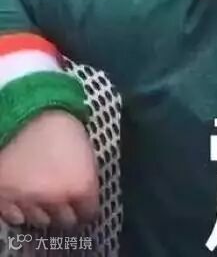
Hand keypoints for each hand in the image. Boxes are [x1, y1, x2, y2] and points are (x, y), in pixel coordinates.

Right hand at [0, 110, 99, 228]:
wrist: (24, 115)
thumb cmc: (62, 126)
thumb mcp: (86, 151)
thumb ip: (85, 178)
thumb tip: (85, 193)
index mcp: (81, 186)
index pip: (90, 213)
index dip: (88, 207)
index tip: (85, 204)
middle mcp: (55, 201)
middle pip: (65, 221)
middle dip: (67, 212)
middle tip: (65, 201)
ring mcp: (27, 203)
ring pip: (40, 221)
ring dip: (44, 211)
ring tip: (44, 197)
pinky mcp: (3, 201)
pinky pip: (15, 217)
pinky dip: (21, 210)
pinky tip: (25, 197)